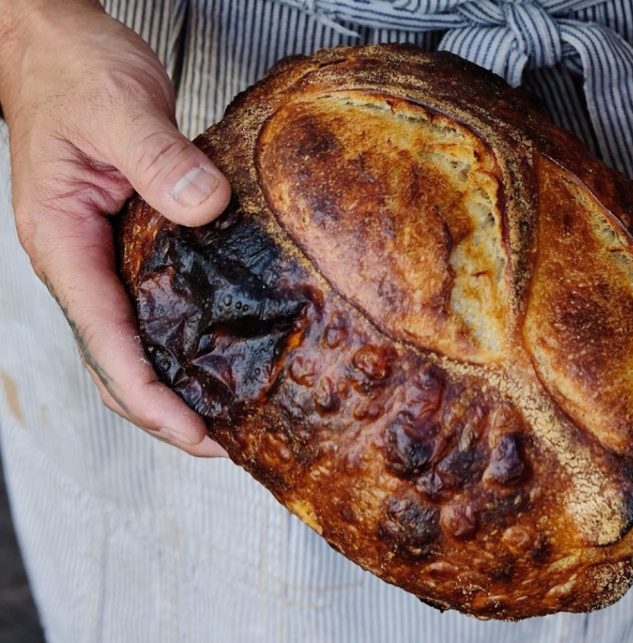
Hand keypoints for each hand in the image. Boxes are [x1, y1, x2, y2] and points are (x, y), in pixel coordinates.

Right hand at [0, 1, 230, 455]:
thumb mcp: (118, 109)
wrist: (59, 46)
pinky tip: (218, 352)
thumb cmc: (70, 72)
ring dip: (173, 385)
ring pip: (132, 342)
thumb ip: (160, 159)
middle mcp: (80, 261)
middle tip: (222, 442)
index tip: (193, 432)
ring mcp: (103, 255)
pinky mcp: (130, 242)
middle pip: (116, 361)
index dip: (149, 397)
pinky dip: (180, 342)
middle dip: (163, 412)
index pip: (105, 341)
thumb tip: (206, 207)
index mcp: (63, 242)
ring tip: (225, 416)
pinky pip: (150, 307)